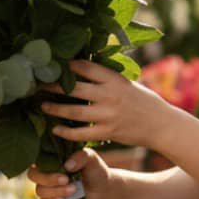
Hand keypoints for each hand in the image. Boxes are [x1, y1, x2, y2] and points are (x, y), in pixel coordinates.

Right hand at [27, 146, 110, 198]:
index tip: (61, 167)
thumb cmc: (95, 170)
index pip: (36, 158)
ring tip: (73, 189)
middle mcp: (46, 172)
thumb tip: (67, 165)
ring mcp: (48, 188)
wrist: (103, 190)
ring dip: (56, 191)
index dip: (43, 163)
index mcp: (51, 158)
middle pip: (33, 175)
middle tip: (66, 179)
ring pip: (39, 190)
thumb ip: (80, 156)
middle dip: (49, 179)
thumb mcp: (91, 158)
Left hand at [39, 59, 170, 147]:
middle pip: (75, 88)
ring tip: (41, 105)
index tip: (51, 64)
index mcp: (115, 79)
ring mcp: (109, 115)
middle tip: (37, 84)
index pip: (86, 67)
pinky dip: (66, 132)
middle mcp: (110, 95)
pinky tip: (55, 129)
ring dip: (55, 108)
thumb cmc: (143, 101)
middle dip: (53, 86)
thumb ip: (106, 78)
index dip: (66, 65)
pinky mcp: (109, 132)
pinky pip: (82, 133)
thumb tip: (80, 67)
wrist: (162, 125)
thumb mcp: (127, 82)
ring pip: (75, 112)